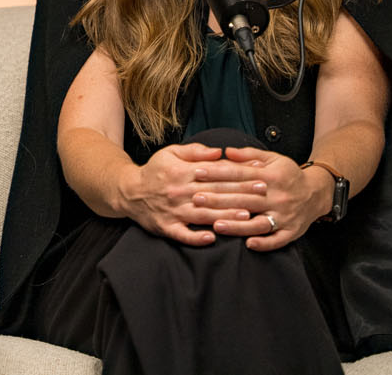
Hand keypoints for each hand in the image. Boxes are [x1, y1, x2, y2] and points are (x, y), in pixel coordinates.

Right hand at [120, 143, 267, 245]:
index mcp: (182, 171)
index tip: (259, 173)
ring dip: (226, 216)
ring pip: (203, 214)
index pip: (216, 172)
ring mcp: (173, 211)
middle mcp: (179, 191)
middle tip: (263, 193)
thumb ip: (196, 151)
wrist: (128, 192)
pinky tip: (213, 238)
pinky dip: (197, 237)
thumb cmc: (155, 171)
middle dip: (241, 193)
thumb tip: (220, 152)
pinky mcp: (167, 227)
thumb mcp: (171, 152)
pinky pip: (183, 235)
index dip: (239, 173)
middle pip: (215, 193)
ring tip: (246, 216)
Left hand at [202, 146, 329, 251]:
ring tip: (216, 225)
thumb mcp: (273, 159)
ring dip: (238, 225)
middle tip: (196, 198)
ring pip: (259, 222)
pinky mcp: (292, 231)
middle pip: (244, 198)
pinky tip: (248, 244)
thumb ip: (249, 154)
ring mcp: (285, 215)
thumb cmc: (288, 175)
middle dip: (219, 199)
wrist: (317, 193)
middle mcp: (278, 196)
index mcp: (271, 176)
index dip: (218, 173)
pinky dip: (264, 243)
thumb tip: (226, 151)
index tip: (198, 173)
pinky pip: (277, 240)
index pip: (240, 174)